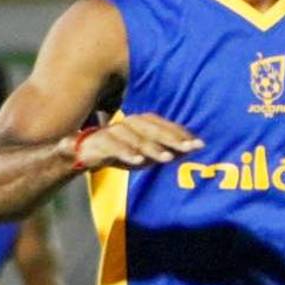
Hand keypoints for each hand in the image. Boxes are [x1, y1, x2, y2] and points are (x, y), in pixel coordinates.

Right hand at [74, 113, 203, 170]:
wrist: (84, 154)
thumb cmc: (120, 152)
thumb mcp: (147, 154)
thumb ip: (167, 150)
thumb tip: (193, 148)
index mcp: (142, 123)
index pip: (165, 126)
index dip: (182, 134)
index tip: (200, 144)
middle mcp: (130, 123)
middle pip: (153, 129)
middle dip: (172, 138)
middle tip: (189, 148)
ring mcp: (114, 131)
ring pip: (135, 137)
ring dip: (151, 147)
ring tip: (167, 158)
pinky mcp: (98, 142)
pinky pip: (113, 146)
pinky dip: (126, 152)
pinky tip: (138, 161)